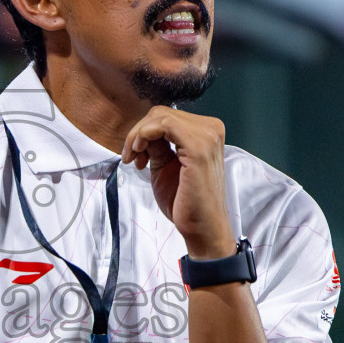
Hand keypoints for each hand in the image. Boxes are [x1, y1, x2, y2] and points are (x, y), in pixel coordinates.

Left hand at [120, 107, 233, 257]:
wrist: (202, 228)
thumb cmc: (187, 203)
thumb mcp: (165, 166)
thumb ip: (157, 145)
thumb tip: (143, 132)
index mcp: (207, 133)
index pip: (167, 117)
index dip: (144, 132)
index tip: (135, 155)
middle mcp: (211, 130)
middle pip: (162, 114)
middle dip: (139, 133)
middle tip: (132, 157)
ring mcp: (208, 136)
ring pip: (160, 117)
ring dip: (138, 135)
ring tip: (135, 159)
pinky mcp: (199, 147)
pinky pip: (164, 125)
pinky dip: (144, 135)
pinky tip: (139, 155)